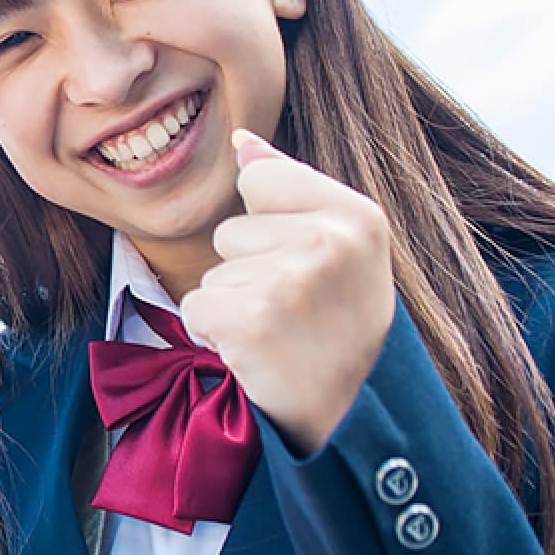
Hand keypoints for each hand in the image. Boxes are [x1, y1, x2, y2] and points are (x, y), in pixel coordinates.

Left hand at [178, 130, 395, 454]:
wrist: (353, 415)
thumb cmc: (342, 324)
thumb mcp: (342, 247)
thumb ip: (289, 185)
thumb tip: (243, 140)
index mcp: (358, 215)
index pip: (259, 180)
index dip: (269, 226)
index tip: (308, 265)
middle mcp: (328, 243)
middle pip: (231, 231)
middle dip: (250, 271)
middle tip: (296, 312)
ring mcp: (289, 283)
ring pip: (213, 272)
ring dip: (234, 306)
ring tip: (282, 334)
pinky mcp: (251, 322)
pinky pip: (196, 307)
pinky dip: (216, 335)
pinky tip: (258, 353)